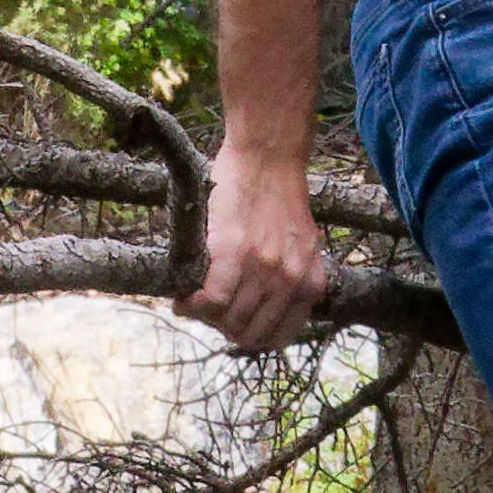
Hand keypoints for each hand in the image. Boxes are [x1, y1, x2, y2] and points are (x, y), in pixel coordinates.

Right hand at [191, 148, 335, 352]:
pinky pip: (211, 300)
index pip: (278, 337)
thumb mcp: (302, 245)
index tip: (232, 325)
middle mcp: (290, 279)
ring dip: (205, 318)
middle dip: (224, 329)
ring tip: (193, 303)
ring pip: (228, 321)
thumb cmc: (280, 197)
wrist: (269, 156)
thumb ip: (293, 276)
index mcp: (310, 282)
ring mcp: (263, 267)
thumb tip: (264, 309)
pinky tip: (182, 299)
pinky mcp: (233, 251)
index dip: (251, 337)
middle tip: (208, 313)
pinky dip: (192, 305)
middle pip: (249, 334)